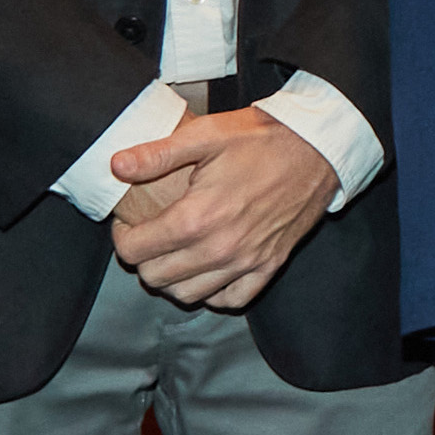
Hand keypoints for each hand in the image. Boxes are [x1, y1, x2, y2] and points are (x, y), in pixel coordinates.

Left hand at [104, 106, 334, 308]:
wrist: (317, 149)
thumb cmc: (262, 139)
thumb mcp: (205, 134)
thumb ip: (157, 154)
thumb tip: (117, 166)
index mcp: (197, 217)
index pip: (136, 250)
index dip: (122, 236)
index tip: (128, 222)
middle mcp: (219, 249)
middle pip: (155, 277)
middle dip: (142, 258)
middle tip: (147, 236)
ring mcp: (246, 262)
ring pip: (187, 295)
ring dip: (171, 279)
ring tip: (172, 254)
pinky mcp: (269, 266)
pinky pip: (230, 300)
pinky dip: (212, 292)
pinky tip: (207, 270)